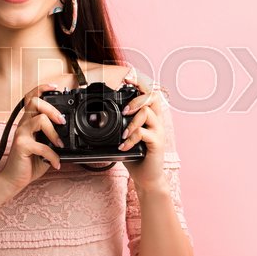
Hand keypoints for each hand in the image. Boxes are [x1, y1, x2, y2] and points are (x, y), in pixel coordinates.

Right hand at [0, 82, 66, 196]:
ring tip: (59, 145)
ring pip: (40, 119)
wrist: (13, 180)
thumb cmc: (28, 163)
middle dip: (52, 109)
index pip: (31, 98)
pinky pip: (42, 146)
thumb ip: (52, 139)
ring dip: (54, 133)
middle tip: (61, 121)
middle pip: (35, 102)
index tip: (55, 87)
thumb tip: (68, 136)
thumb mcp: (43, 148)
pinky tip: (56, 163)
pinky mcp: (22, 146)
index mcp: (28, 122)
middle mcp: (23, 125)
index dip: (42, 89)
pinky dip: (53, 156)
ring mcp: (21, 134)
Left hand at [119, 74, 167, 188]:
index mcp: (150, 116)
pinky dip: (132, 138)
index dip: (139, 83)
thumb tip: (98, 116)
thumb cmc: (135, 155)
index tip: (127, 78)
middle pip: (153, 97)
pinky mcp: (157, 143)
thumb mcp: (125, 137)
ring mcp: (158, 131)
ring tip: (123, 132)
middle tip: (124, 110)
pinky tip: (124, 146)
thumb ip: (119, 125)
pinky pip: (144, 134)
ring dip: (132, 120)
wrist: (147, 178)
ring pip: (147, 113)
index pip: (148, 93)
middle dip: (136, 98)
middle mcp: (157, 121)